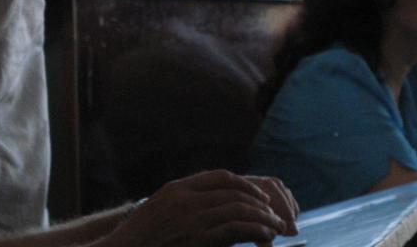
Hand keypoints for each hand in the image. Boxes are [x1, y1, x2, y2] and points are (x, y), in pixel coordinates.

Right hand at [107, 171, 296, 246]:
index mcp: (176, 189)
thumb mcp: (159, 214)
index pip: (220, 176)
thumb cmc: (141, 240)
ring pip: (239, 208)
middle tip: (276, 215)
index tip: (260, 197)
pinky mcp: (198, 238)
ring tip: (276, 227)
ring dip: (263, 217)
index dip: (244, 185)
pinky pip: (236, 228)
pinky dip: (256, 230)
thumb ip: (184, 206)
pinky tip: (266, 237)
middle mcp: (185, 198)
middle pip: (234, 191)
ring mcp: (191, 217)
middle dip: (260, 203)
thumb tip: (215, 209)